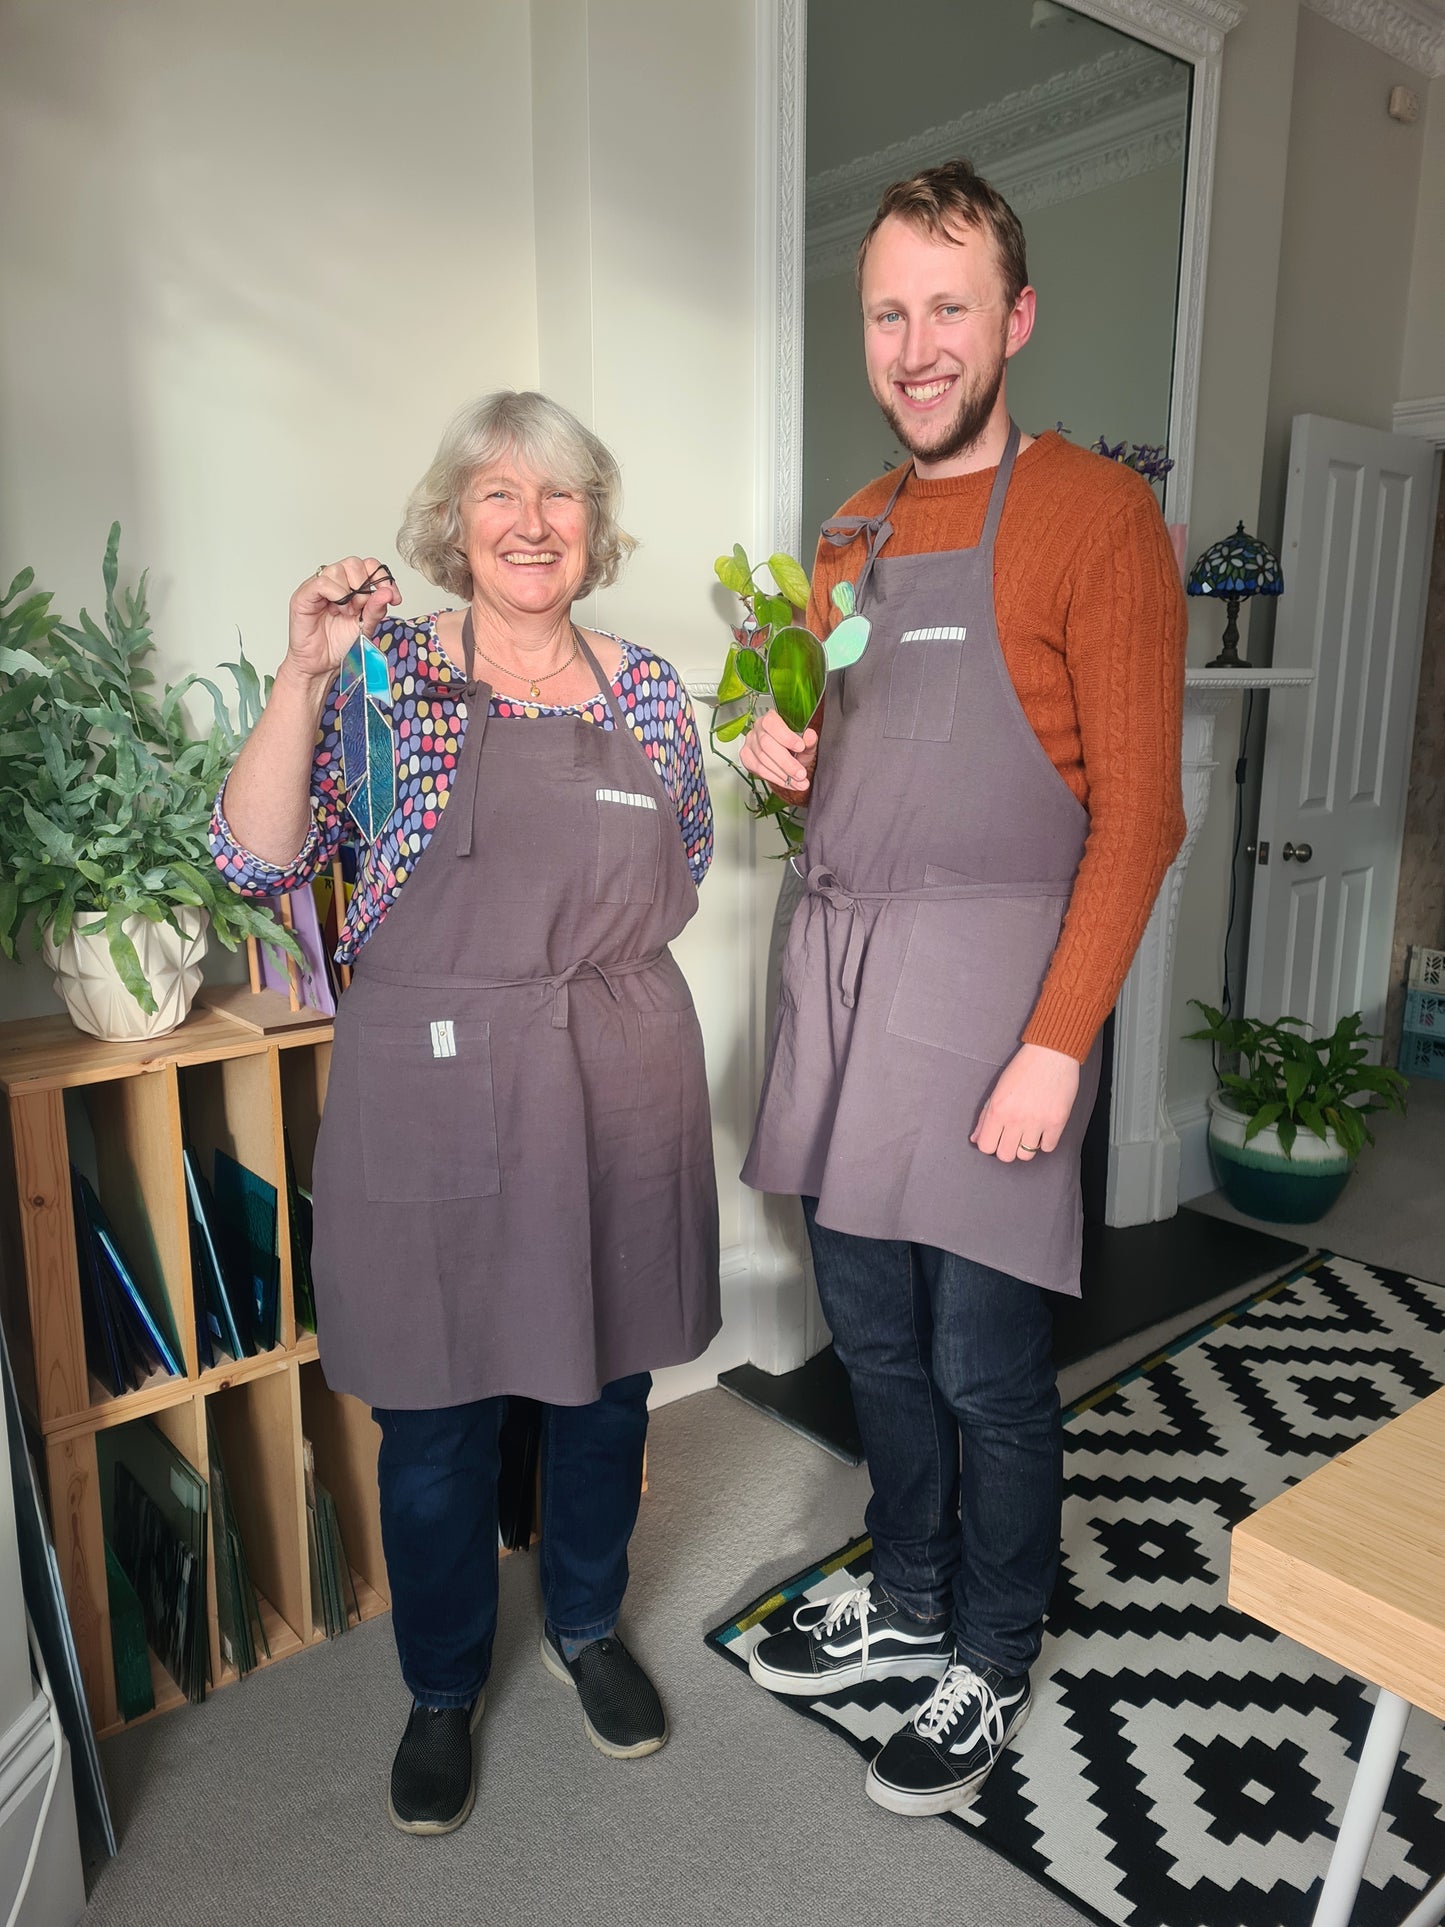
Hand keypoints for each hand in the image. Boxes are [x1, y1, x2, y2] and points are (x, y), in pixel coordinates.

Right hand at [286, 556, 402, 683]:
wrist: (321, 666)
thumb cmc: (339, 645)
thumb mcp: (366, 626)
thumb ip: (376, 609)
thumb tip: (387, 593)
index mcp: (351, 586)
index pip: (369, 565)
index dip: (383, 578)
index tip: (393, 597)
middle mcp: (334, 583)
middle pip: (354, 563)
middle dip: (365, 586)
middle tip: (361, 609)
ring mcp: (318, 587)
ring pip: (337, 569)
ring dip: (349, 593)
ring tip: (347, 613)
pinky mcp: (304, 596)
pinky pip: (322, 583)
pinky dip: (336, 594)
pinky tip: (337, 610)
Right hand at [739, 706, 817, 793]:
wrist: (787, 761)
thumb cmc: (794, 749)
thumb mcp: (806, 745)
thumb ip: (809, 741)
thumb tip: (810, 735)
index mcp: (770, 719)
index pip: (772, 723)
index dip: (786, 736)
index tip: (800, 747)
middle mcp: (757, 729)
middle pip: (766, 745)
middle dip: (786, 762)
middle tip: (801, 774)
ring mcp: (750, 743)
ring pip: (762, 760)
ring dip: (783, 774)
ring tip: (799, 782)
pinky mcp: (746, 758)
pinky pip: (759, 770)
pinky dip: (776, 779)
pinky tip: (788, 783)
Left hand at [971, 1042, 1080, 1162]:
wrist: (1052, 1054)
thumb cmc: (1023, 1068)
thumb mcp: (997, 1089)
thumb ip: (984, 1116)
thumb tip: (975, 1139)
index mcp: (997, 1109)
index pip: (986, 1146)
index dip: (990, 1144)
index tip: (997, 1136)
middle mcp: (1016, 1119)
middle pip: (1005, 1156)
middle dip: (1007, 1148)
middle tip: (1013, 1136)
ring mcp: (1037, 1122)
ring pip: (1026, 1156)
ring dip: (1026, 1146)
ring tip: (1029, 1131)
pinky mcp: (1057, 1122)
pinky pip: (1048, 1148)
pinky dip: (1045, 1141)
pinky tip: (1043, 1128)